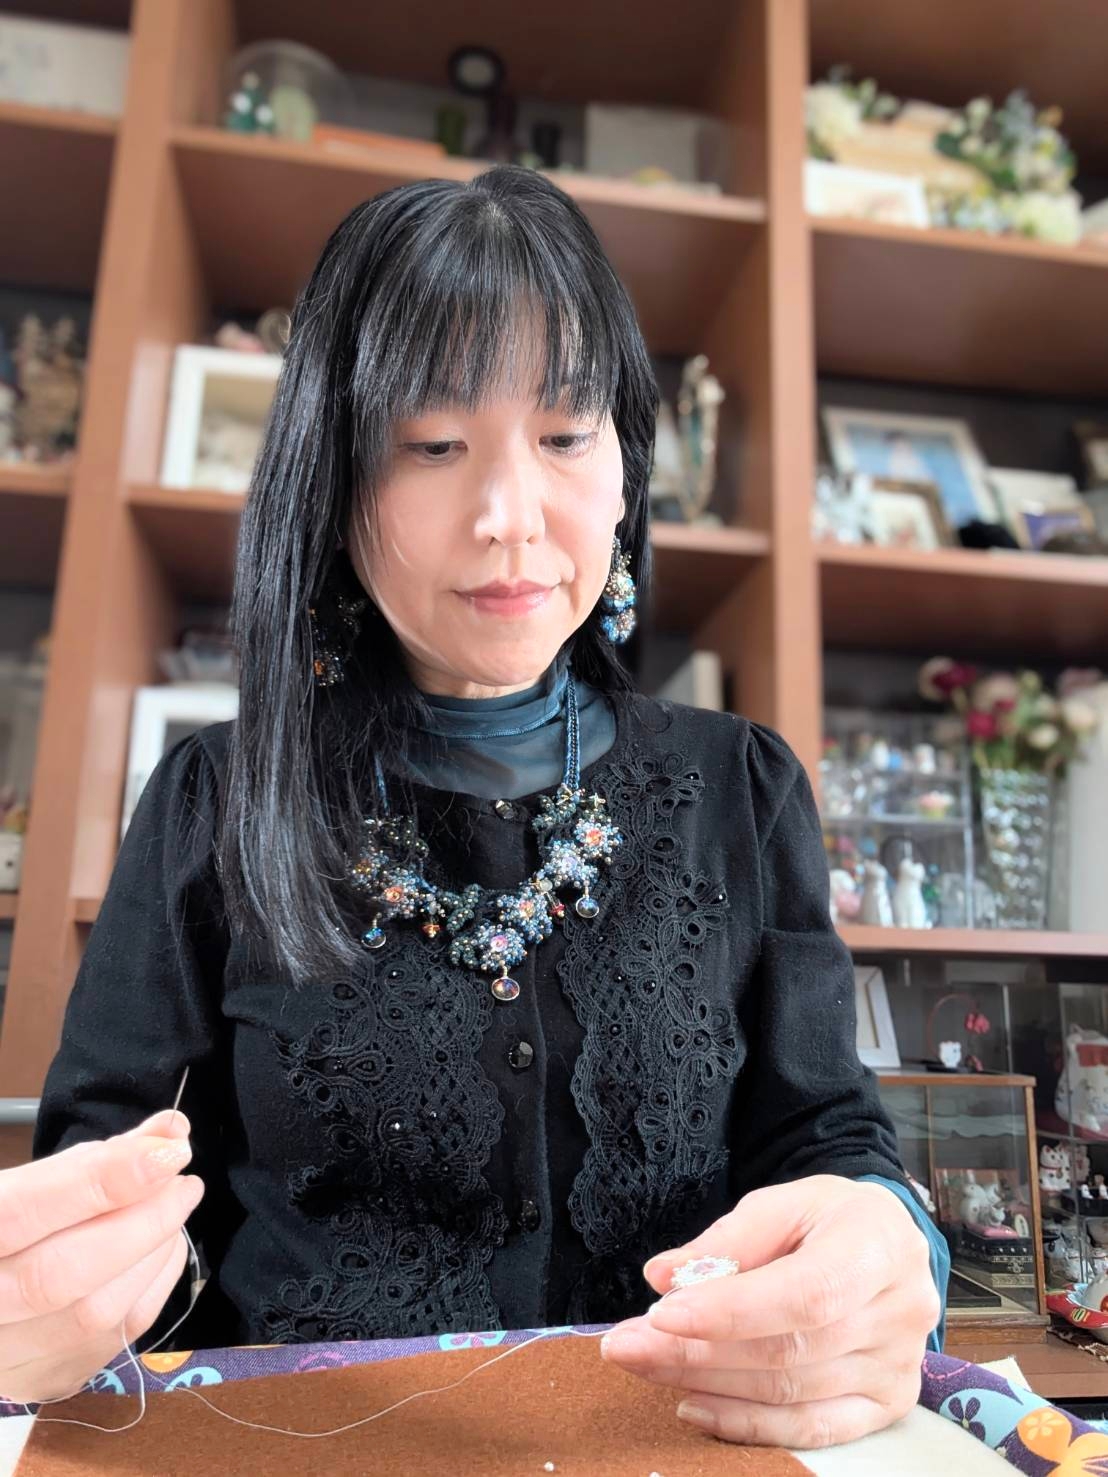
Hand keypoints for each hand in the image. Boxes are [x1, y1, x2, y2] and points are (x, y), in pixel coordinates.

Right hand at [0, 1110, 203, 1402]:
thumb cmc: (9, 1228)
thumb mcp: (27, 1183)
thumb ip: (95, 1159)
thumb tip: (171, 1132)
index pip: (22, 1212)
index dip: (100, 1180)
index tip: (168, 1150)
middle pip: (60, 1275)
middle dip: (141, 1220)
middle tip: (185, 1182)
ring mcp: (8, 1356)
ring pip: (95, 1312)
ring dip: (153, 1252)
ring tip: (172, 1207)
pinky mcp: (48, 1378)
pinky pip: (118, 1335)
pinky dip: (154, 1281)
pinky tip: (160, 1248)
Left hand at [599, 1175, 938, 1449]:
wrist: (886, 1242)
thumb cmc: (827, 1218)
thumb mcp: (782, 1203)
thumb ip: (727, 1240)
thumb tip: (663, 1277)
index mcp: (878, 1245)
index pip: (804, 1293)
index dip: (730, 1310)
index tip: (660, 1314)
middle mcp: (899, 1311)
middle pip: (789, 1350)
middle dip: (696, 1351)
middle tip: (626, 1344)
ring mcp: (897, 1366)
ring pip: (791, 1394)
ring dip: (707, 1384)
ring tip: (645, 1365)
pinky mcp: (886, 1403)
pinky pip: (811, 1430)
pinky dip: (746, 1424)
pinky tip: (692, 1405)